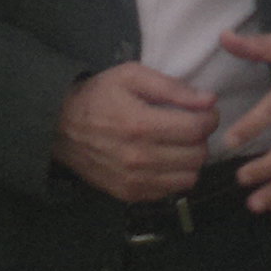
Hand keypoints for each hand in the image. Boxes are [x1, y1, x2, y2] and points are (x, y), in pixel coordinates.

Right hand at [53, 62, 220, 203]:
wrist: (60, 127)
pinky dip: (175, 176)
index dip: (210, 118)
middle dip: (201, 138)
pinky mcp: (129, 194)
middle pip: (197, 155)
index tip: (205, 112)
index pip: (197, 129)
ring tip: (179, 144)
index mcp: (141, 124)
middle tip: (190, 127)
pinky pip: (170, 191)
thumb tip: (209, 101)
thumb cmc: (98, 96)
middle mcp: (139, 157)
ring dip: (191, 160)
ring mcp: (134, 180)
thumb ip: (172, 88)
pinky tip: (164, 160)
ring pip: (189, 177)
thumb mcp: (131, 76)